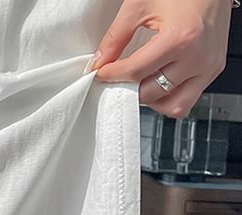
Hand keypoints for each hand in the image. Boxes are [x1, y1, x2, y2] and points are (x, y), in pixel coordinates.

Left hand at [92, 0, 232, 117]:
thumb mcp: (140, 6)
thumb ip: (116, 37)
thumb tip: (100, 61)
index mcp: (179, 39)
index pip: (134, 72)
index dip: (110, 75)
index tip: (101, 72)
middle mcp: (197, 57)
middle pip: (151, 93)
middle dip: (128, 88)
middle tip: (117, 78)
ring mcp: (209, 66)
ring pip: (173, 106)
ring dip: (151, 100)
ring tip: (139, 82)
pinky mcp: (214, 69)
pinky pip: (189, 98)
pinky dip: (169, 97)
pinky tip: (157, 81)